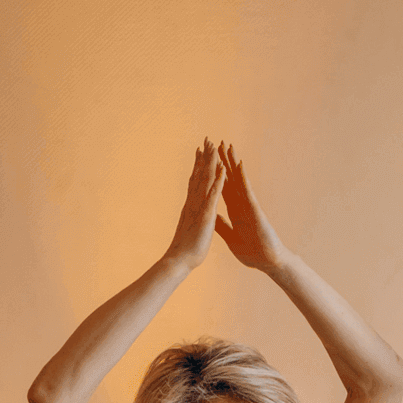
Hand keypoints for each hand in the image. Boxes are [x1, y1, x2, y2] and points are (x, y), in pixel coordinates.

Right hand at [166, 139, 225, 269]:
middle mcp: (193, 203)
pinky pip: (214, 194)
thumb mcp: (190, 230)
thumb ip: (191, 220)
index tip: (200, 153)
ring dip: (210, 163)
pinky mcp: (206, 214)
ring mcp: (199, 207)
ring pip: (205, 180)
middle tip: (206, 141)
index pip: (195, 183)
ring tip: (214, 146)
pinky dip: (218, 180)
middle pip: (198, 176)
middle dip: (203, 158)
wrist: (179, 261)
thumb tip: (190, 215)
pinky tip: (222, 168)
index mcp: (192, 207)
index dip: (197, 167)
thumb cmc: (186, 249)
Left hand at [215, 143, 288, 270]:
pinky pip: (247, 190)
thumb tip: (211, 217)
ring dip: (233, 162)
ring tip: (228, 145)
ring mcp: (248, 205)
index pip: (222, 188)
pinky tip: (239, 165)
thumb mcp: (230, 237)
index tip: (210, 160)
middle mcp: (241, 204)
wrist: (267, 262)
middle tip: (217, 143)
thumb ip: (221, 226)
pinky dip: (243, 177)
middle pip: (230, 178)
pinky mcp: (255, 209)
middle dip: (224, 161)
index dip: (216, 174)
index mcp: (234, 211)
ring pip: (238, 180)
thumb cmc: (252, 252)